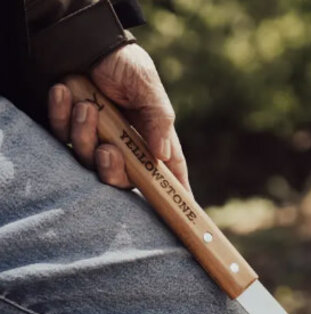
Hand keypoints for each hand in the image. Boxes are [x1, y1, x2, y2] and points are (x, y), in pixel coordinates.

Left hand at [48, 44, 189, 190]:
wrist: (84, 39)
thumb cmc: (123, 63)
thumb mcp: (148, 86)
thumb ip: (159, 120)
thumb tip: (163, 156)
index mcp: (151, 138)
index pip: (166, 172)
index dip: (173, 192)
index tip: (180, 208)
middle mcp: (124, 145)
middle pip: (122, 179)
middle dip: (112, 170)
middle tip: (107, 150)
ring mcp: (95, 138)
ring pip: (88, 160)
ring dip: (84, 134)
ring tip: (85, 105)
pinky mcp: (68, 128)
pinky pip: (62, 135)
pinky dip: (61, 116)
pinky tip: (65, 93)